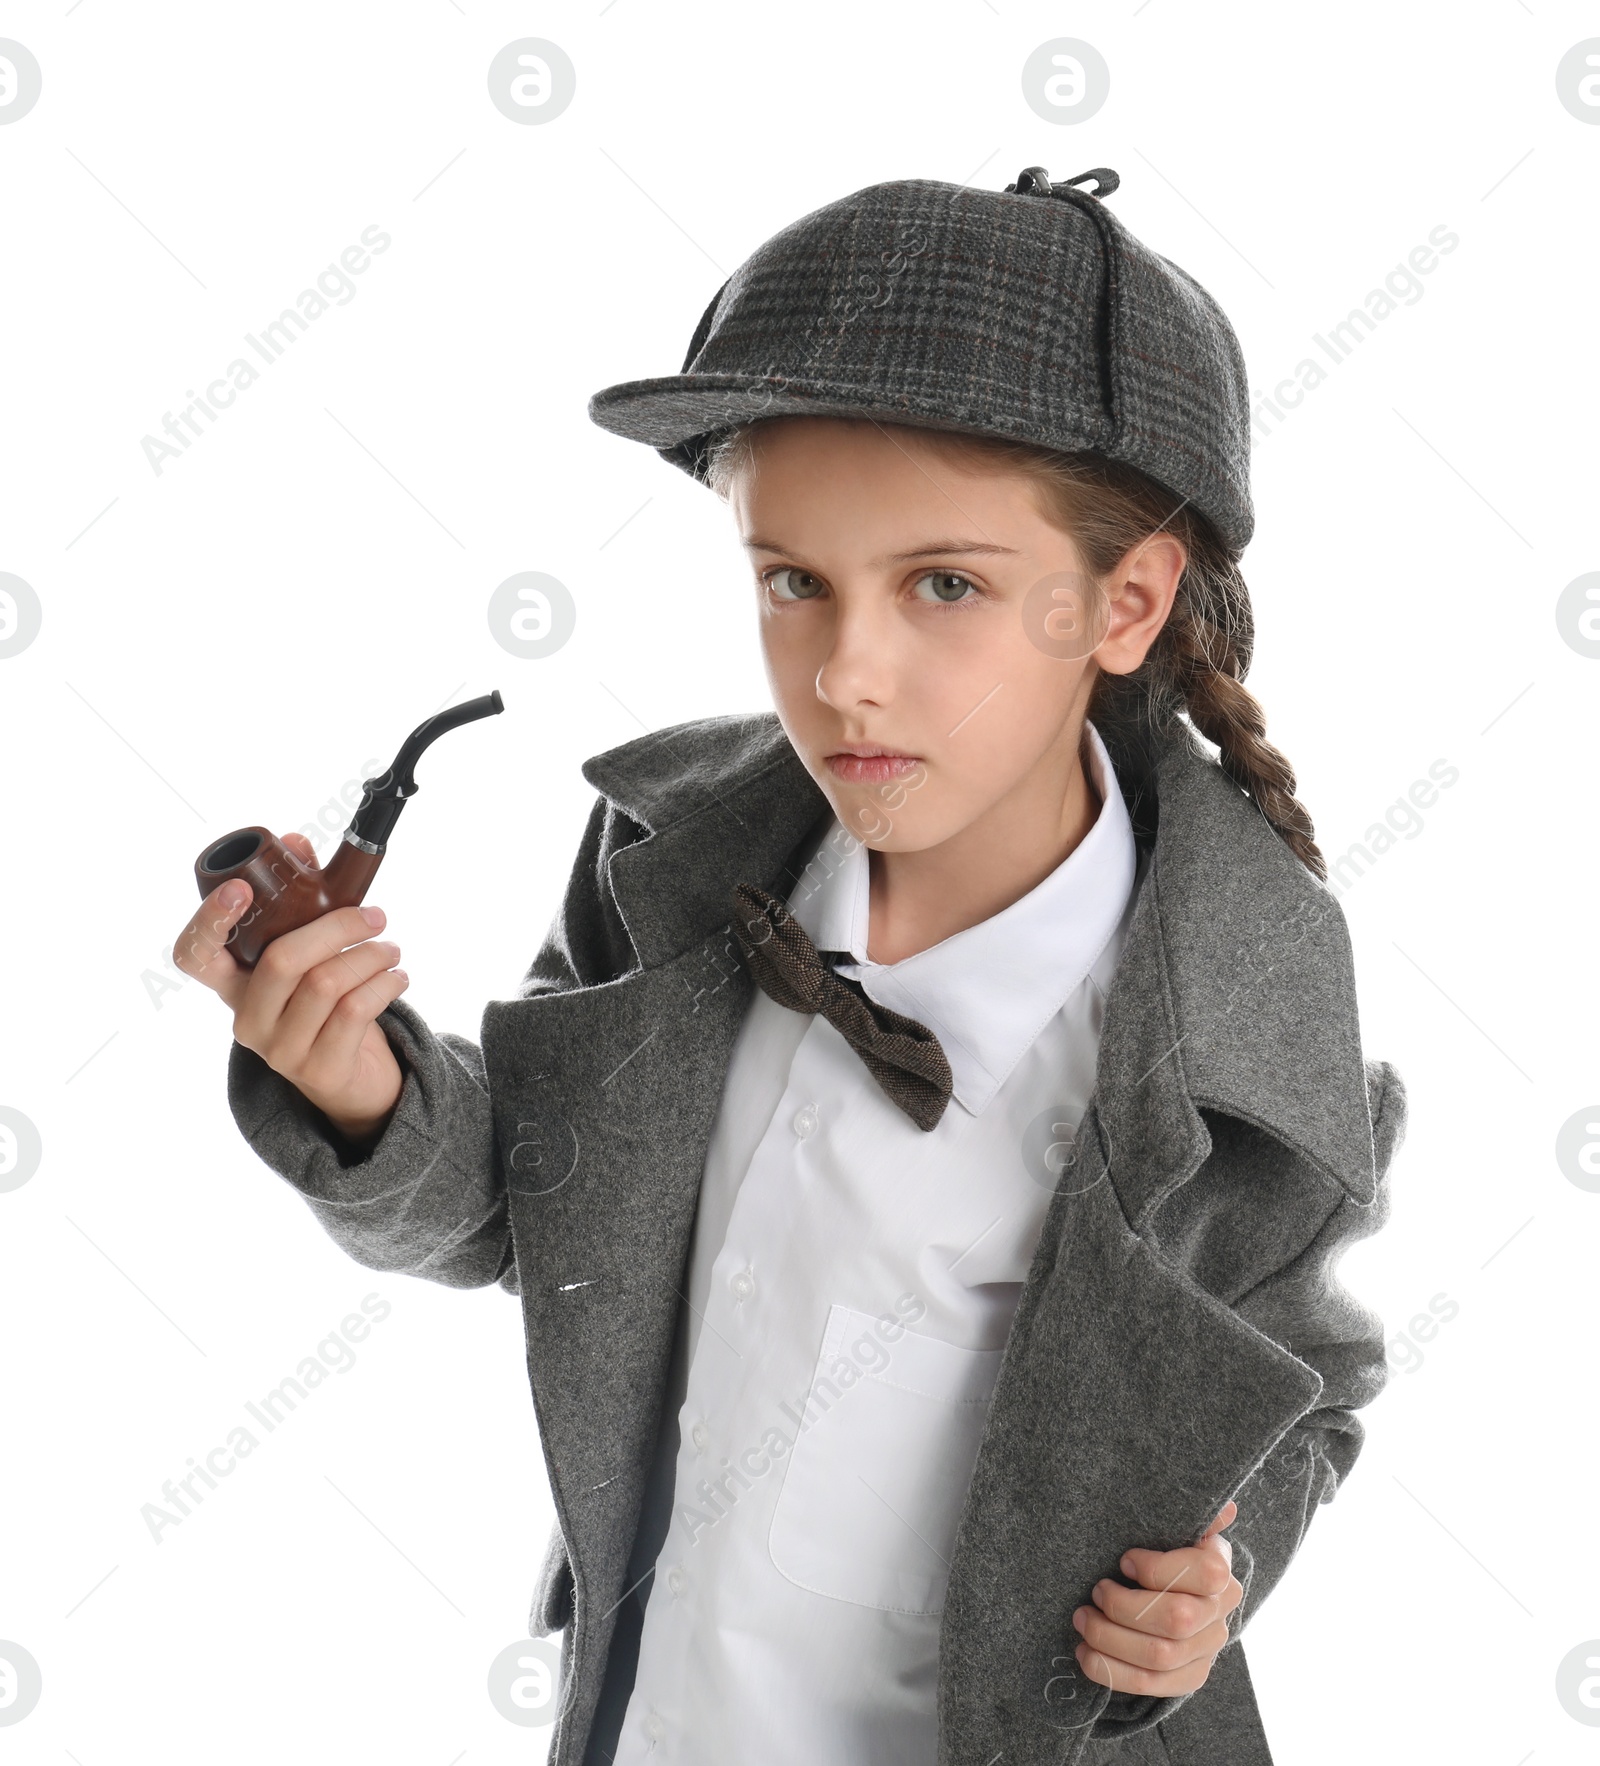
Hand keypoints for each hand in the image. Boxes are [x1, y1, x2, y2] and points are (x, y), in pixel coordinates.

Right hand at [172, 830, 407, 1144]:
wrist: (353, 1083)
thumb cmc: (326, 1007)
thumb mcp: (307, 959)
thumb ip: (298, 903)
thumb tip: (294, 842)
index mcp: (233, 986)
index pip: (194, 955)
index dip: (209, 920)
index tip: (242, 889)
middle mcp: (247, 1019)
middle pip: (283, 960)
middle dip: (338, 926)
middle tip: (376, 917)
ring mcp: (280, 1050)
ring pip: (326, 983)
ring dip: (370, 956)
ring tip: (390, 949)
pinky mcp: (321, 1070)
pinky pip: (355, 1011)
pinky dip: (385, 984)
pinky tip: (398, 977)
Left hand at [1070, 1500, 1243, 1698]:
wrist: (1175, 1591)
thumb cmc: (1164, 1549)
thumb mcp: (1176, 1527)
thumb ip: (1196, 1516)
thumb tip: (1225, 1506)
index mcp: (1221, 1569)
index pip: (1206, 1574)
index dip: (1158, 1569)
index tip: (1123, 1559)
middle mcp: (1220, 1614)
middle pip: (1176, 1619)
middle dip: (1123, 1606)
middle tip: (1095, 1590)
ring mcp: (1207, 1651)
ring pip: (1158, 1656)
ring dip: (1109, 1637)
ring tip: (1082, 1618)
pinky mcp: (1189, 1678)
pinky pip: (1148, 1684)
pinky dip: (1110, 1671)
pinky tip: (1085, 1653)